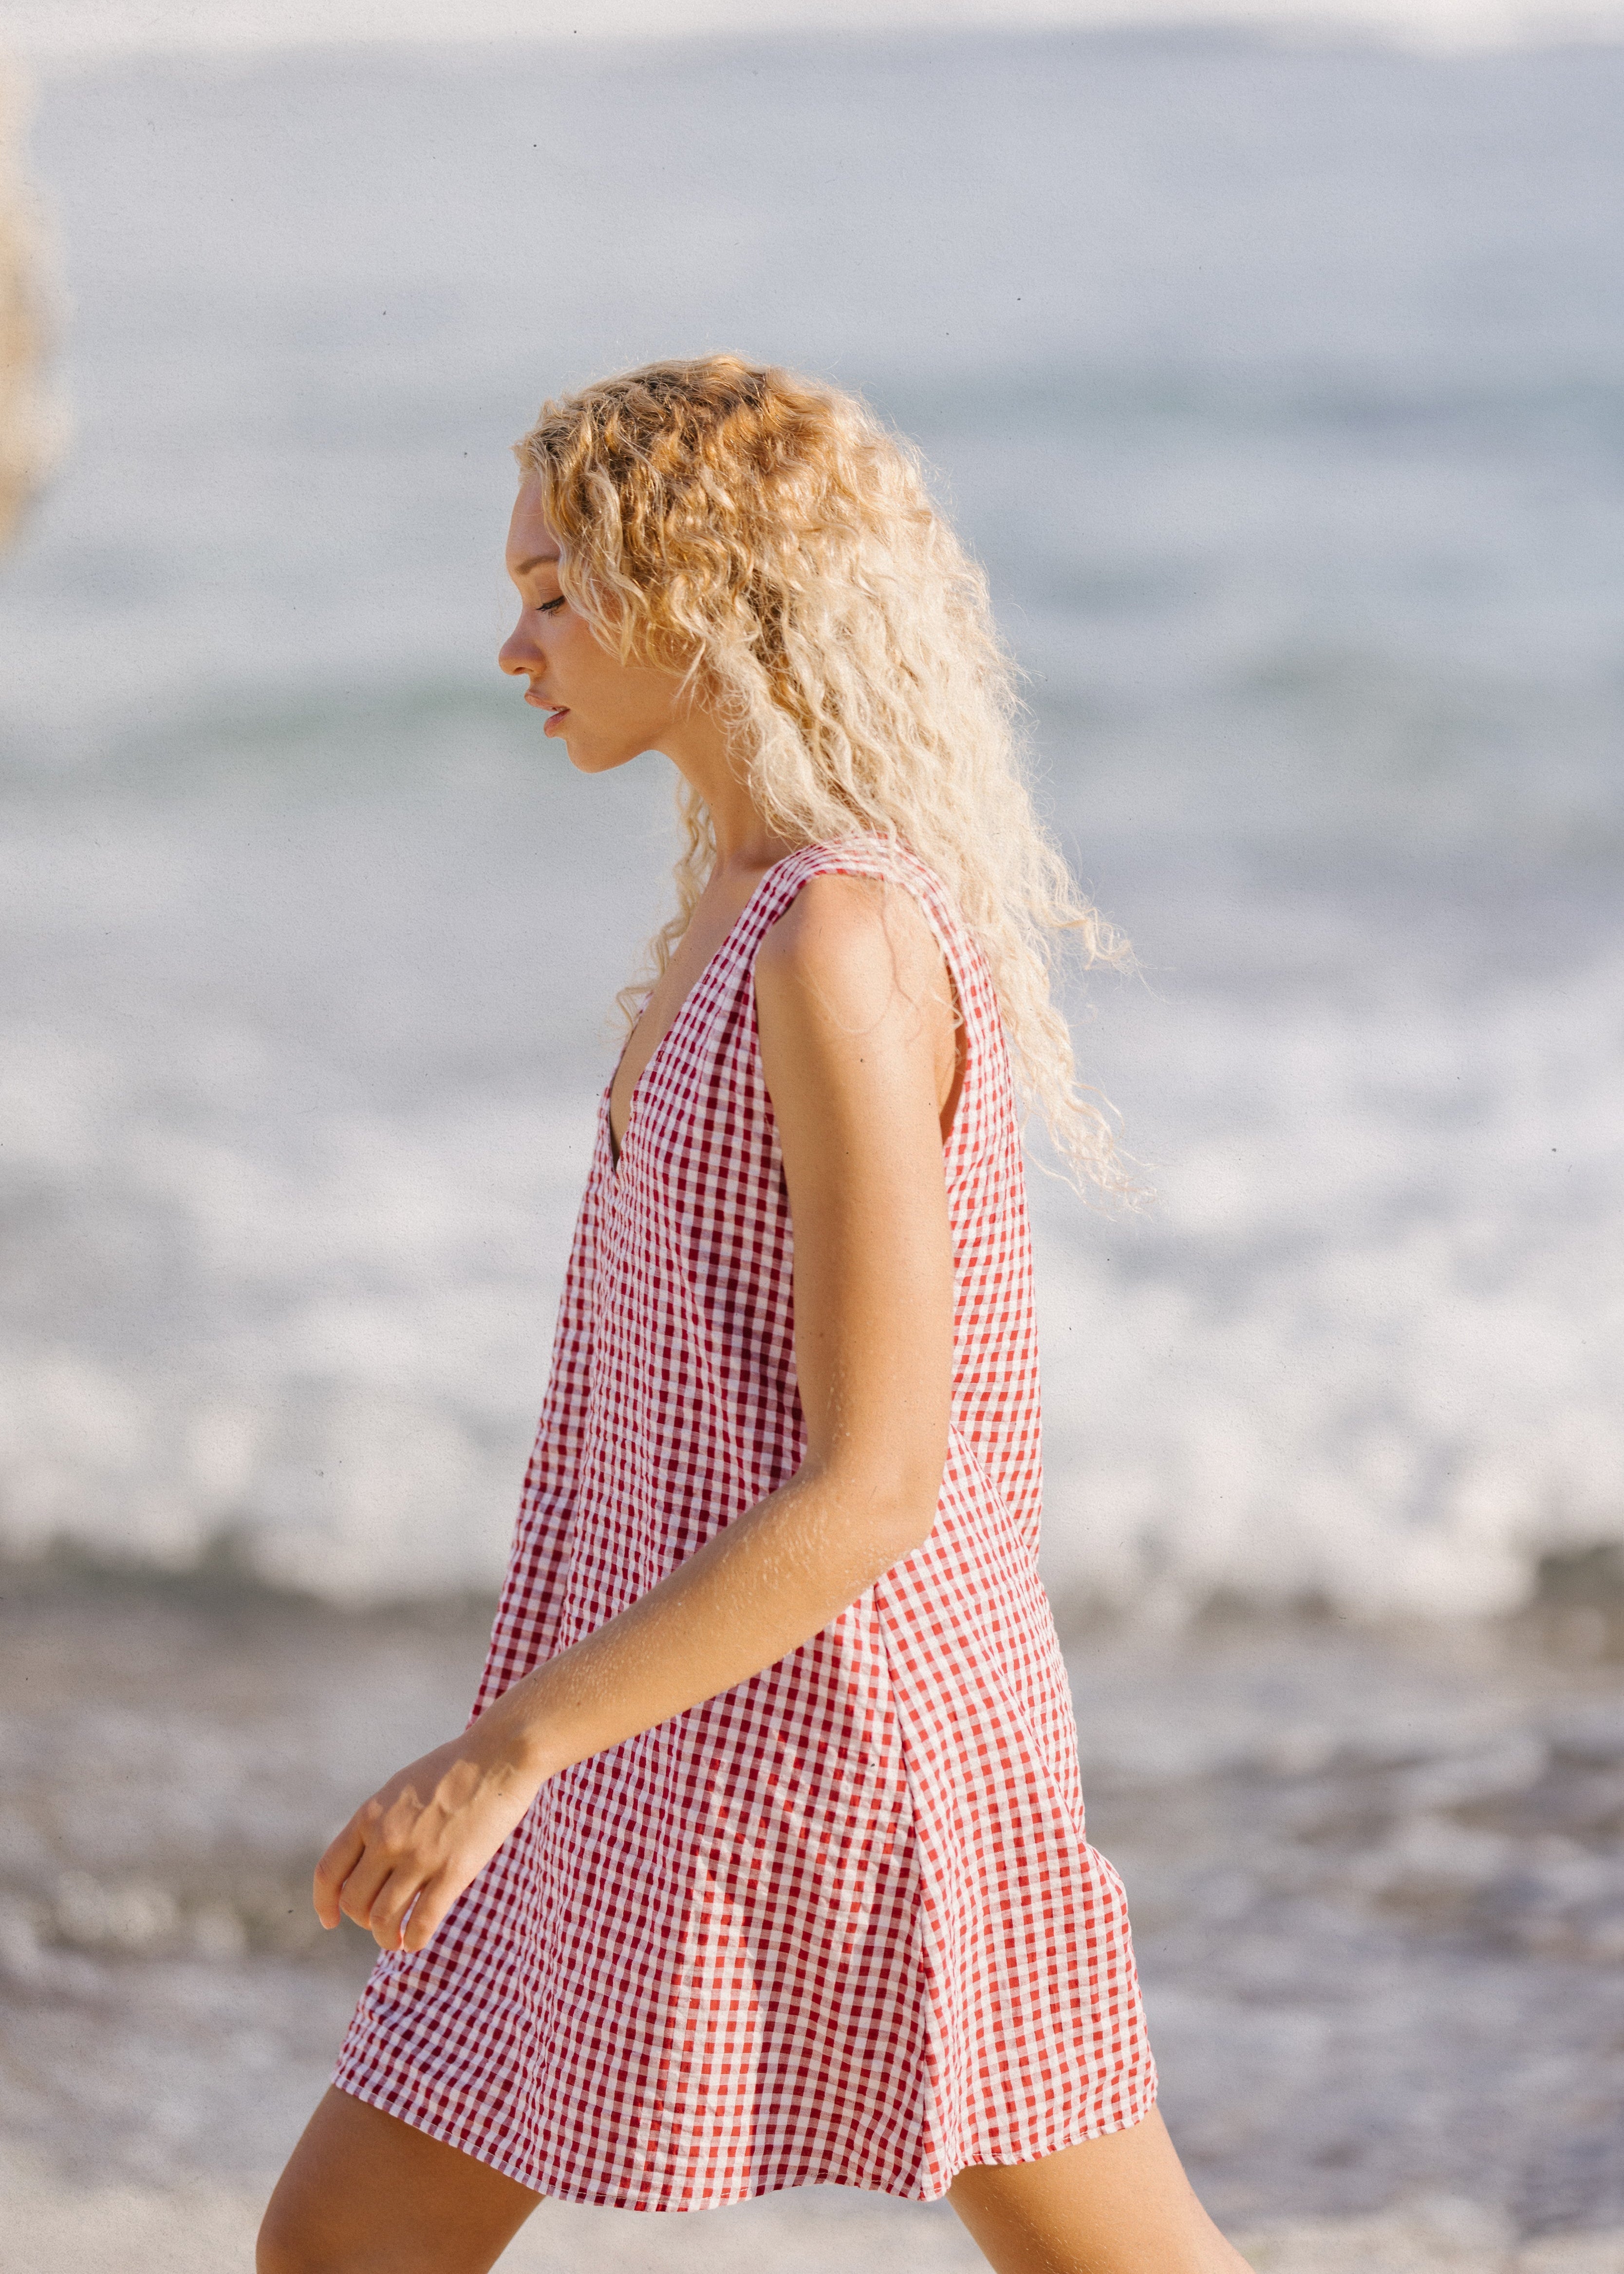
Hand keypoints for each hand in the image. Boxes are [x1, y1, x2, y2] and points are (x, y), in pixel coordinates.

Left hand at [313, 1719, 543, 1953]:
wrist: (499, 1755)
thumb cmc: (454, 1768)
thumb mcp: (400, 1788)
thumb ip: (380, 1822)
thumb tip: (368, 1861)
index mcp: (370, 1815)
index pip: (328, 1872)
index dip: (324, 1903)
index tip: (330, 1919)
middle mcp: (387, 1838)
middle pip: (354, 1901)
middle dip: (363, 1920)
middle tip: (380, 1923)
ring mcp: (419, 1856)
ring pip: (383, 1918)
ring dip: (386, 1938)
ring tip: (397, 1940)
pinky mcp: (453, 1870)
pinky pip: (422, 1921)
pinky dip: (414, 1940)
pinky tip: (416, 1940)